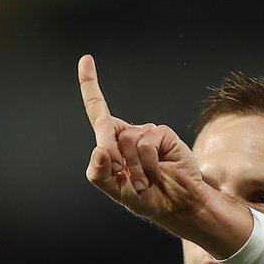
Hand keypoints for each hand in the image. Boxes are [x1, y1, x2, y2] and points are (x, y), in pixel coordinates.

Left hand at [78, 55, 208, 226]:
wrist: (177, 204)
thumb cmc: (145, 198)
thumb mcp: (115, 190)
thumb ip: (99, 173)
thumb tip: (99, 150)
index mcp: (112, 144)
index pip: (98, 111)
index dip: (90, 85)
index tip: (86, 59)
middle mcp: (128, 133)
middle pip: (106, 128)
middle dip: (112, 154)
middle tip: (127, 177)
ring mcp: (146, 132)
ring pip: (126, 140)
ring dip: (135, 167)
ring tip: (146, 180)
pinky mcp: (163, 133)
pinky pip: (145, 144)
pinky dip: (148, 164)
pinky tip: (158, 172)